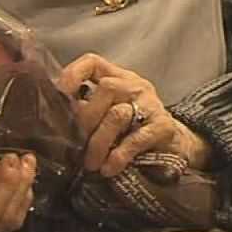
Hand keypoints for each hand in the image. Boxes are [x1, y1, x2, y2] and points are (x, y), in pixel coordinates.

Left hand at [59, 53, 212, 175]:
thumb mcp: (111, 113)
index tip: (61, 94)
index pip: (93, 62)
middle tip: (76, 145)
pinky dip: (119, 155)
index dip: (74, 74)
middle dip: (85, 120)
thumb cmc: (135, 130)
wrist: (177, 146)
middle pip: (106, 89)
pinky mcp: (162, 127)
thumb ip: (89, 110)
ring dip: (98, 142)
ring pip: (117, 114)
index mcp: (118, 78)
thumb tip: (54, 120)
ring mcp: (151, 105)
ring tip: (91, 164)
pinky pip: (136, 139)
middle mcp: (135, 86)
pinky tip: (109, 168)